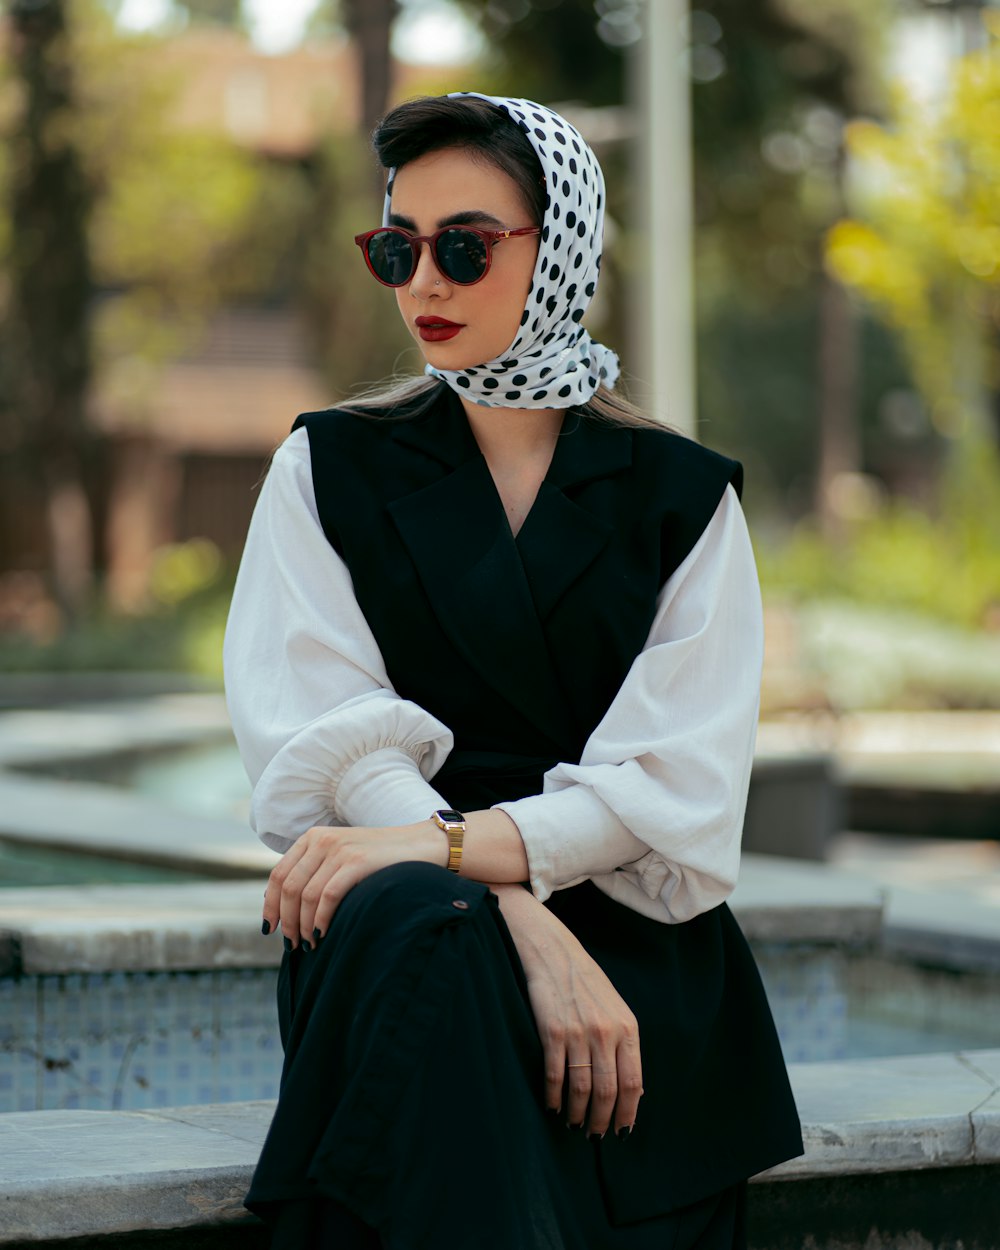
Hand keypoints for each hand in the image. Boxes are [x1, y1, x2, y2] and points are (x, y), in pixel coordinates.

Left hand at [264, 822, 445, 946]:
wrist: (422, 845)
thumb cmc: (382, 859)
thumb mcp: (343, 857)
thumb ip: (317, 872)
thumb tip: (288, 909)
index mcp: (313, 838)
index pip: (278, 874)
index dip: (270, 905)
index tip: (270, 929)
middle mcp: (322, 840)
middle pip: (288, 888)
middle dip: (286, 921)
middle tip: (291, 945)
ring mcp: (339, 849)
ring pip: (306, 895)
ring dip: (302, 926)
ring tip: (309, 944)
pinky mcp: (357, 861)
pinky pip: (327, 897)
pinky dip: (321, 920)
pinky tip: (323, 935)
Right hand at [491, 884, 642, 1138]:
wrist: (553, 952)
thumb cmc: (586, 982)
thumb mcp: (615, 1008)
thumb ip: (623, 1044)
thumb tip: (632, 1090)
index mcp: (627, 1027)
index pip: (633, 1083)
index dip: (627, 1112)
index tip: (621, 1131)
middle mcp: (606, 1032)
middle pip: (608, 1091)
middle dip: (602, 1120)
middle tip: (595, 1135)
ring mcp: (578, 1032)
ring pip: (581, 1088)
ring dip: (578, 1113)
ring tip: (574, 1124)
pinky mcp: (552, 1031)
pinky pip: (554, 1075)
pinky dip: (554, 1097)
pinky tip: (553, 1106)